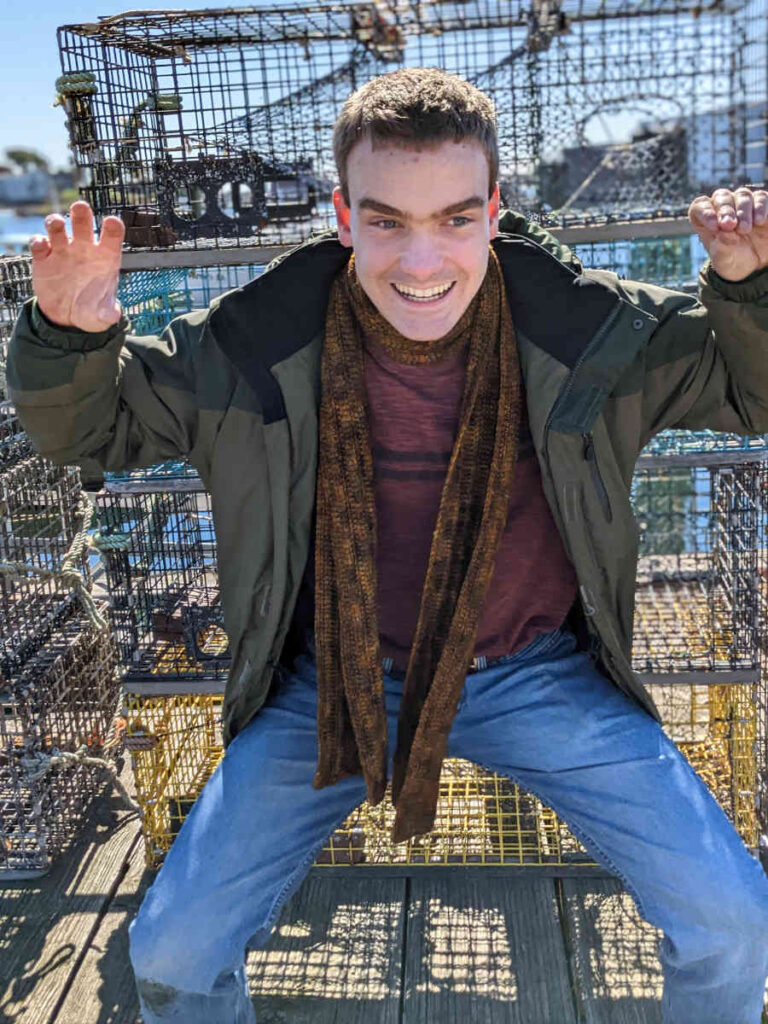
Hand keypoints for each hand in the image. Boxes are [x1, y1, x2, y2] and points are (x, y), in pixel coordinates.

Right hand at [30, 200, 124, 331]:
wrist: (67, 316)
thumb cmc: (91, 310)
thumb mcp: (101, 316)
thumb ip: (107, 313)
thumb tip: (113, 316)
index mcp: (105, 257)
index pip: (112, 236)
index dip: (113, 227)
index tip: (112, 222)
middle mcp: (84, 249)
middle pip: (83, 223)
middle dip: (81, 214)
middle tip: (79, 207)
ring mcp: (63, 251)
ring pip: (58, 227)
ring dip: (56, 222)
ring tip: (57, 224)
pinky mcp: (44, 258)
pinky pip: (38, 243)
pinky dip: (38, 242)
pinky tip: (41, 246)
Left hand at [689, 187, 767, 281]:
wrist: (754, 265)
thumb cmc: (732, 260)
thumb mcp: (724, 260)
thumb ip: (721, 247)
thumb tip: (723, 232)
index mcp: (706, 220)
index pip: (700, 206)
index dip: (705, 212)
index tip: (714, 226)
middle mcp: (723, 207)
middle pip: (721, 197)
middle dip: (725, 211)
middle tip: (729, 225)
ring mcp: (743, 203)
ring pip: (742, 195)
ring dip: (743, 211)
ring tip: (745, 229)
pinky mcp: (761, 204)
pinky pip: (761, 197)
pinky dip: (760, 207)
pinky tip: (759, 221)